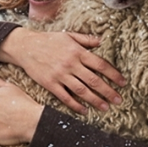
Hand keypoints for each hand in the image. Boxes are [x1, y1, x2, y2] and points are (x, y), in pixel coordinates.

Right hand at [0, 28, 124, 113]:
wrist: (25, 46)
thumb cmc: (48, 40)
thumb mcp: (68, 36)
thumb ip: (86, 39)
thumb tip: (101, 41)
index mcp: (77, 52)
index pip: (100, 64)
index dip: (113, 74)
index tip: (122, 83)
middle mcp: (71, 64)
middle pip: (94, 80)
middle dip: (108, 91)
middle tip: (118, 100)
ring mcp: (60, 75)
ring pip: (82, 90)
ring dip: (95, 100)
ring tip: (105, 107)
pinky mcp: (50, 84)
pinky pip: (65, 97)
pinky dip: (75, 105)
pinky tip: (84, 110)